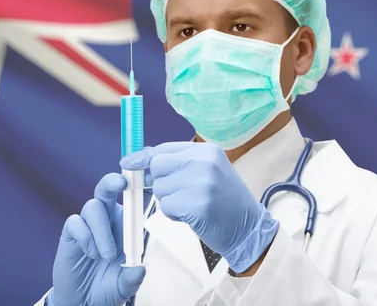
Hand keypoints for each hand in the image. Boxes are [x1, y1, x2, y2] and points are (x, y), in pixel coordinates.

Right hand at [49, 173, 146, 305]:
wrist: (84, 300)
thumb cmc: (109, 286)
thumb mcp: (125, 286)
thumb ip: (132, 278)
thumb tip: (139, 270)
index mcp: (126, 223)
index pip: (133, 198)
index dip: (138, 184)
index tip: (147, 178)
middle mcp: (108, 218)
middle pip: (108, 187)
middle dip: (114, 181)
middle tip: (122, 183)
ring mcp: (88, 223)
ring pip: (93, 206)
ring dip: (102, 230)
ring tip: (105, 256)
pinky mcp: (71, 232)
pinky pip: (76, 222)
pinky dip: (85, 237)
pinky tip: (90, 254)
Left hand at [120, 142, 278, 272]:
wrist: (249, 228)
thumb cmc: (223, 201)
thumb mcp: (206, 172)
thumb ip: (178, 163)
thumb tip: (139, 159)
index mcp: (206, 150)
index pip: (164, 148)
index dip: (144, 158)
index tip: (128, 163)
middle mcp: (205, 161)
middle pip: (157, 166)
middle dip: (160, 182)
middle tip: (179, 194)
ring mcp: (203, 182)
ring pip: (160, 188)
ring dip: (169, 201)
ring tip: (191, 205)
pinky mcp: (198, 204)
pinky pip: (167, 207)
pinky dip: (174, 215)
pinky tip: (192, 216)